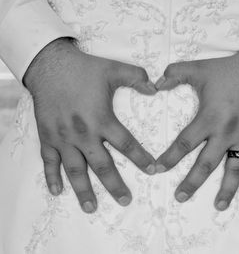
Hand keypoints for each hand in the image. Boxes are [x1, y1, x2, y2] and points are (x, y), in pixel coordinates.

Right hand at [25, 38, 156, 212]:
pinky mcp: (47, 137)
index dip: (141, 158)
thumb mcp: (113, 69)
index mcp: (102, 119)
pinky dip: (51, 177)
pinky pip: (49, 161)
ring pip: (74, 170)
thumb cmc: (83, 68)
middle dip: (114, 185)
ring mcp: (63, 138)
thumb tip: (157, 88)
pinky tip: (57, 191)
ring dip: (83, 190)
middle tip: (125, 201)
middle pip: (101, 165)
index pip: (126, 144)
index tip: (152, 170)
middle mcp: (83, 133)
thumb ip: (137, 78)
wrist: (49, 65)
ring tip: (91, 207)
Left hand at [155, 48, 238, 210]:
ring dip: (227, 189)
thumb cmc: (229, 71)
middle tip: (180, 196)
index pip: (184, 143)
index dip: (169, 158)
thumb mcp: (199, 68)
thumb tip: (153, 84)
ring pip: (235, 168)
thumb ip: (174, 74)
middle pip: (206, 163)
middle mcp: (226, 133)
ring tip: (219, 205)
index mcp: (209, 118)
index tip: (158, 169)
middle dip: (192, 182)